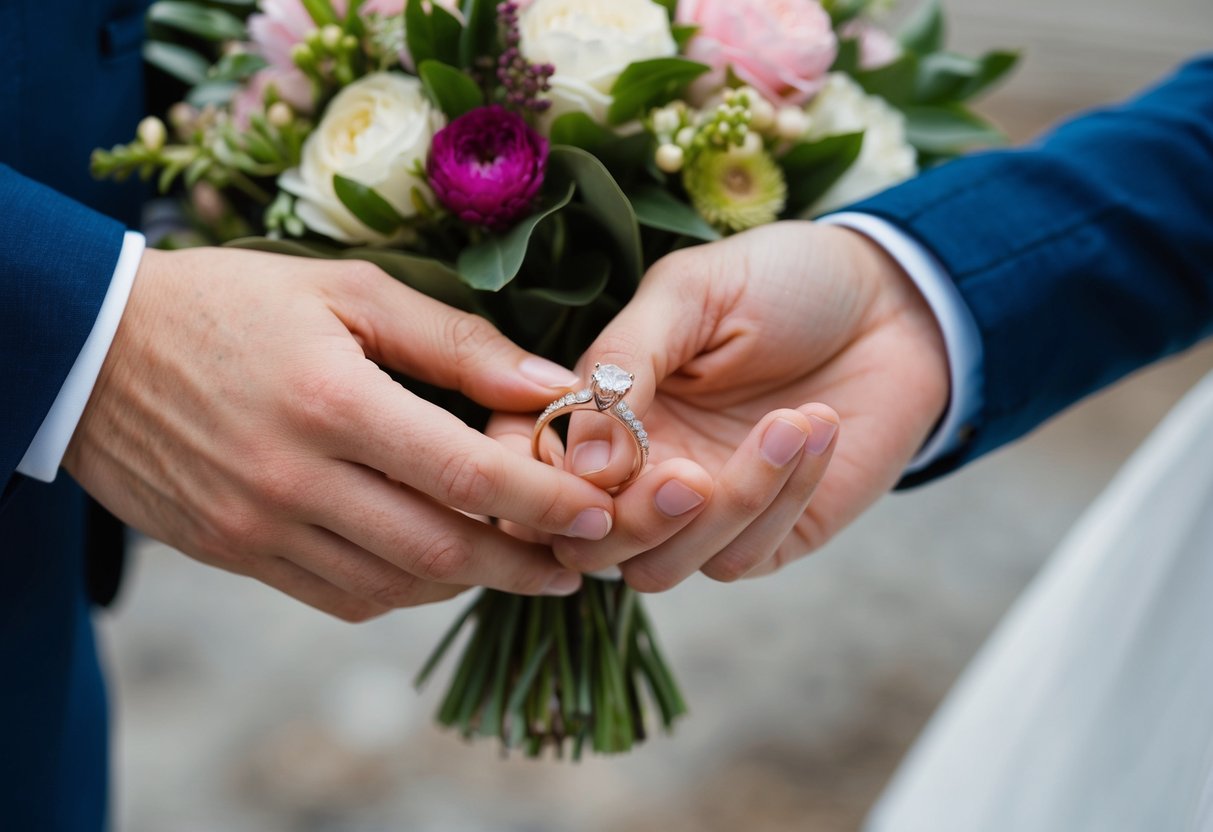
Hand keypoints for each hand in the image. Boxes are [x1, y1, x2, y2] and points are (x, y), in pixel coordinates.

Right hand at [64, 248, 616, 619]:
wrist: (95, 352)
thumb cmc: (234, 304)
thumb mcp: (350, 292)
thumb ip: (458, 343)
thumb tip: (554, 388)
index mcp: (333, 400)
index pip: (469, 473)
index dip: (547, 502)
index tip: (601, 513)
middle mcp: (296, 478)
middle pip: (441, 551)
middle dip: (524, 563)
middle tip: (576, 558)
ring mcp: (261, 528)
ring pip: (396, 586)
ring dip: (469, 581)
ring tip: (517, 557)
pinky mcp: (236, 555)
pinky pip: (342, 598)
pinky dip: (403, 590)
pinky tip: (433, 564)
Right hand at [533, 222, 948, 589]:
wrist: (892, 300)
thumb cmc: (779, 281)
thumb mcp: (689, 294)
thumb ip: (624, 362)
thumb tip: (578, 464)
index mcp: (597, 410)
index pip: (525, 471)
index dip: (528, 482)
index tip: (575, 463)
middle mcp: (634, 472)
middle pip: (585, 544)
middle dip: (633, 520)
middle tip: (690, 471)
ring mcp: (696, 513)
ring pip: (656, 569)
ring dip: (722, 510)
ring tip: (788, 423)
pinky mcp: (765, 539)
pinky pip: (741, 557)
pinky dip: (781, 495)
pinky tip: (816, 425)